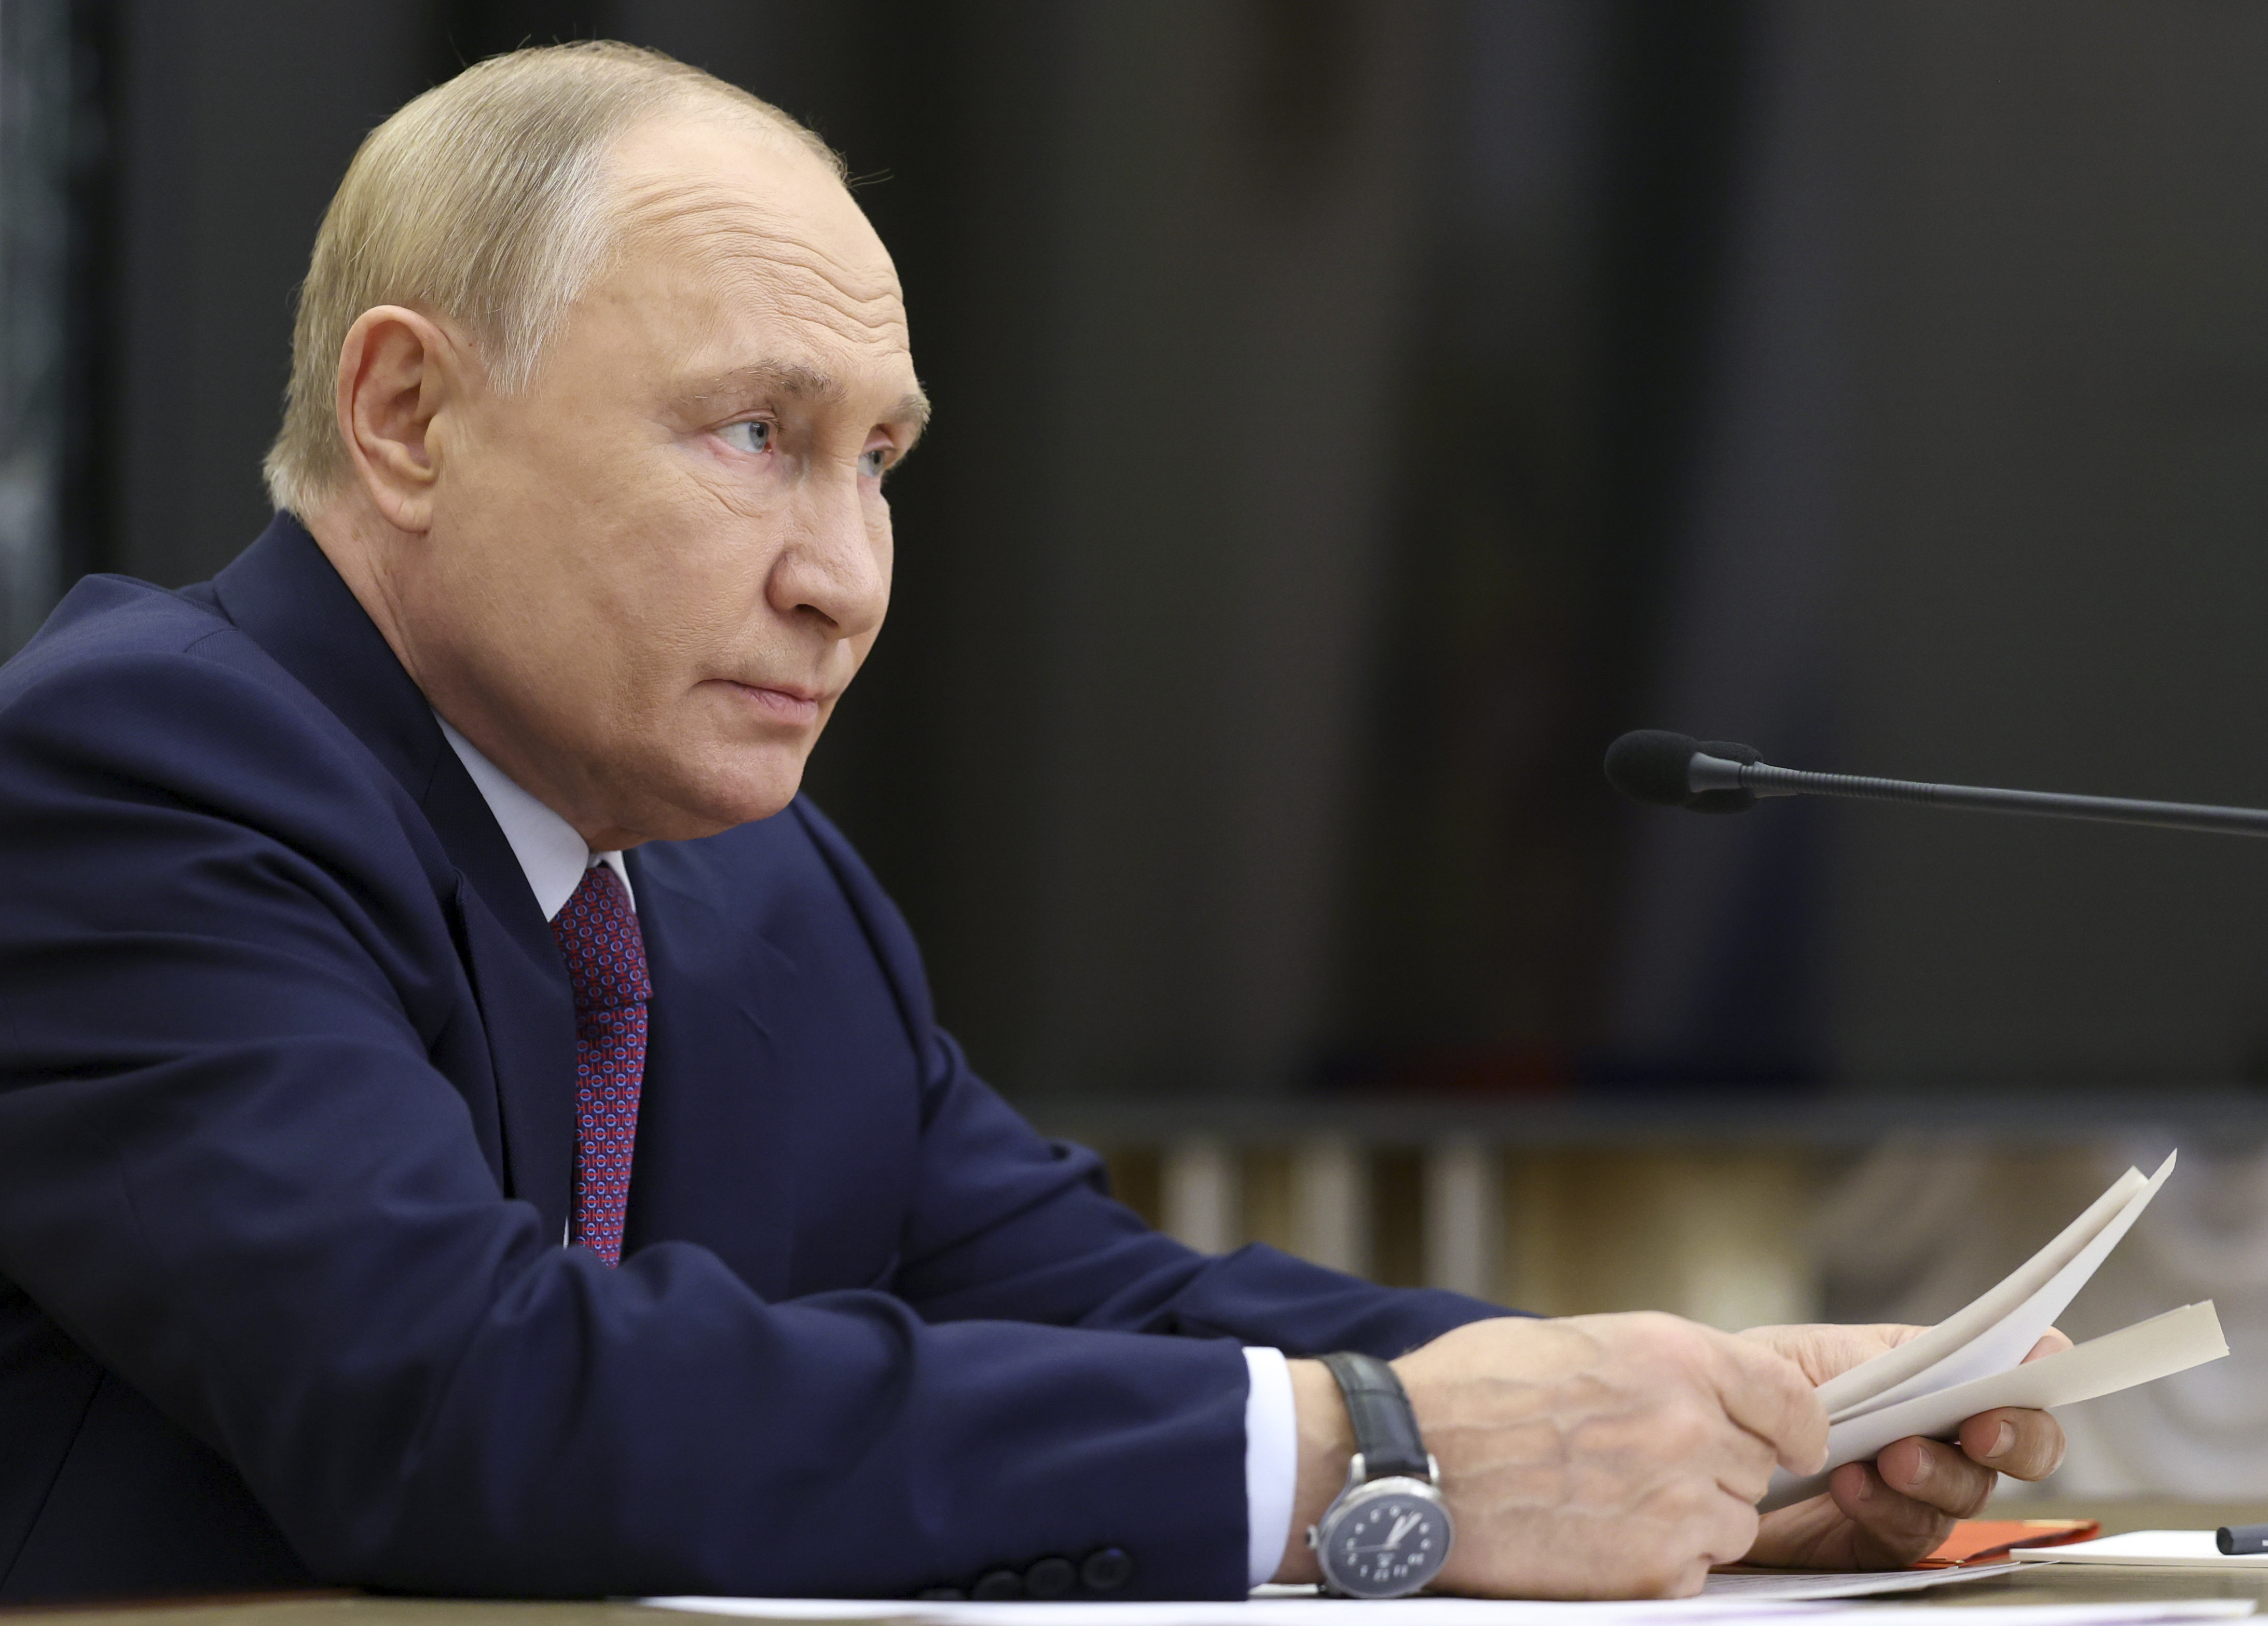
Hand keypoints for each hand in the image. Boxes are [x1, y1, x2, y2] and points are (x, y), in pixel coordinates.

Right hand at [1278, 1313, 1828, 1597]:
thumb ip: (1656, 1370)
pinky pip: (1694, 1572)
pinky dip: (1658, 1561)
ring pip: (1734, 1523)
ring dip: (1691, 1518)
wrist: (1406, 1460)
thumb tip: (1702, 1395)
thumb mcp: (1576, 1344)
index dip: (1795, 1426)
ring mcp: (1677, 1503)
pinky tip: (1596, 1536)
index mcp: (1674, 1356)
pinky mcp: (1653, 1572)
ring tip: (1612, 1502)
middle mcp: (1690, 1426)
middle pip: (1758, 1465)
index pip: (1791, 1399)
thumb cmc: (1470, 1392)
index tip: (1789, 1441)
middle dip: (1719, 1469)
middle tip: (1647, 1468)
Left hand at [1738, 1323, 2069, 1569]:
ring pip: (1967, 1493)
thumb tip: (1944, 1351)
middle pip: (2016, 1446)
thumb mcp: (1804, 1356)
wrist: (1696, 1445)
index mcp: (1926, 1374)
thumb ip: (1873, 1356)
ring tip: (1889, 1457)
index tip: (2042, 1364)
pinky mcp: (1881, 1539)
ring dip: (1935, 1473)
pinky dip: (1884, 1507)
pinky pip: (1909, 1534)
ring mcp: (1915, 1492)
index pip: (2008, 1371)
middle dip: (2014, 1438)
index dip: (2039, 1369)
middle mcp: (1934, 1435)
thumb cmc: (1750, 1389)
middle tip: (1981, 1429)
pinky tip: (1851, 1486)